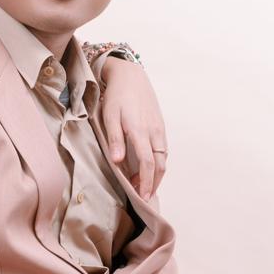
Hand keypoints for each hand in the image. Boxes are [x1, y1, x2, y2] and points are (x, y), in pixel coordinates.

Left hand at [101, 59, 167, 200]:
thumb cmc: (117, 97)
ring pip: (164, 158)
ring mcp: (159, 129)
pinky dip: (158, 163)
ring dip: (156, 174)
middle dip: (153, 183)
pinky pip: (163, 150)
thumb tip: (118, 161)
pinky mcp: (160, 126)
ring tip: (143, 184)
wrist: (131, 77)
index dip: (145, 182)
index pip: (147, 163)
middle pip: (160, 165)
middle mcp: (154, 132)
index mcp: (140, 131)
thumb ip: (115, 138)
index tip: (142, 196)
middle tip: (143, 196)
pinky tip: (149, 167)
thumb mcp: (110, 116)